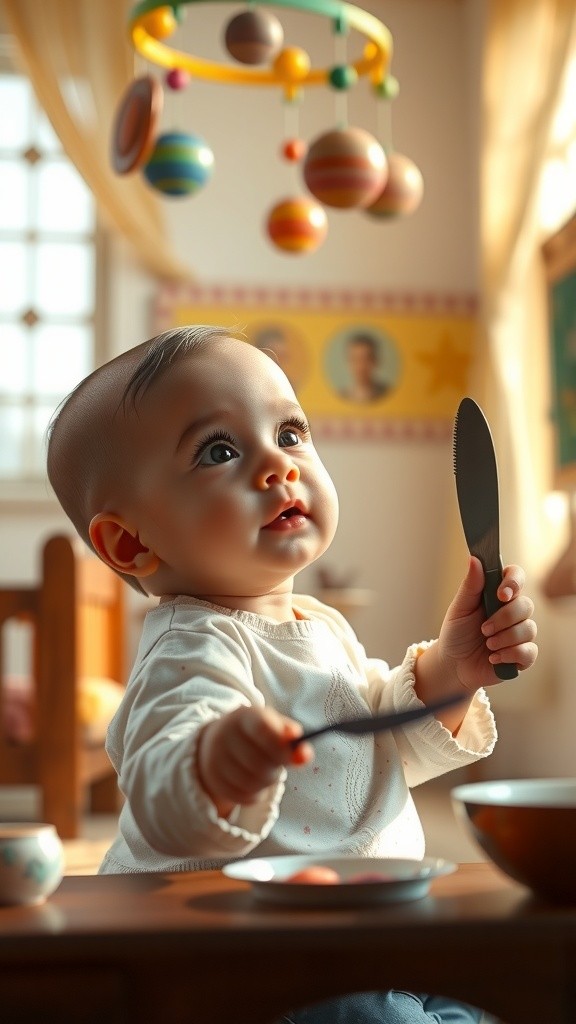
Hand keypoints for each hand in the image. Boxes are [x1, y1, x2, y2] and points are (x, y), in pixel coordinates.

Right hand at [196, 705, 312, 817]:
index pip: (262, 729)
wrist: (220, 741)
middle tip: (279, 762)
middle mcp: (224, 736)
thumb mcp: (273, 724)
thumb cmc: (256, 733)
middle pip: (259, 763)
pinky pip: (244, 796)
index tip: (292, 754)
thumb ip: (291, 736)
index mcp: (243, 716)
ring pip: (252, 783)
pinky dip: (256, 793)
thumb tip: (304, 755)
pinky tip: (254, 781)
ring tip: (266, 771)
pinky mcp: (214, 781)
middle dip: (276, 767)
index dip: (280, 745)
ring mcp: (215, 760)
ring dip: (267, 782)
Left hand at [437, 555, 537, 692]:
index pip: (516, 577)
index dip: (513, 582)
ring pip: (529, 629)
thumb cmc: (457, 632)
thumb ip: (470, 586)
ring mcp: (520, 633)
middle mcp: (513, 611)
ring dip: (505, 638)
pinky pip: (529, 651)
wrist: (453, 664)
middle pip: (526, 605)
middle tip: (483, 629)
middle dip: (504, 618)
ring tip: (487, 645)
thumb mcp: (459, 608)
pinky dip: (510, 654)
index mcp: (498, 594)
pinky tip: (494, 658)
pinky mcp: (523, 654)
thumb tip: (474, 559)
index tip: (501, 594)